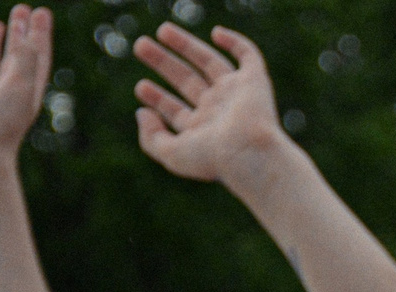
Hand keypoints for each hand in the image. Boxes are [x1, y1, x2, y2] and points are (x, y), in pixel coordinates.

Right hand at [0, 6, 49, 171]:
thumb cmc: (0, 123)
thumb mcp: (19, 84)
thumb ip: (22, 55)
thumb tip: (23, 26)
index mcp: (26, 91)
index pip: (36, 56)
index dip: (39, 34)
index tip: (41, 12)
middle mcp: (5, 94)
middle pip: (16, 56)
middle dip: (20, 33)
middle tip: (22, 8)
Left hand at [132, 25, 286, 185]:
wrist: (250, 153)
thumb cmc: (213, 159)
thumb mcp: (172, 155)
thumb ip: (150, 139)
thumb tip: (142, 113)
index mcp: (203, 130)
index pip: (177, 110)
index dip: (157, 98)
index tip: (141, 87)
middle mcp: (219, 111)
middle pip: (188, 81)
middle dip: (163, 63)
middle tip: (140, 46)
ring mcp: (237, 94)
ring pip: (209, 62)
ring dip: (187, 45)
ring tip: (162, 30)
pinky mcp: (254, 81)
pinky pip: (248, 56)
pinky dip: (236, 42)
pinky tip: (216, 32)